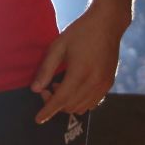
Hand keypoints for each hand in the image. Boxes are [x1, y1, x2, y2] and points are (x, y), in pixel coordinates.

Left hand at [30, 6, 128, 123]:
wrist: (107, 24)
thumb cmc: (80, 32)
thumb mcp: (57, 47)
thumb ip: (46, 69)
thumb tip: (35, 90)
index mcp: (80, 73)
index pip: (61, 100)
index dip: (48, 111)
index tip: (38, 119)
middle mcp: (94, 82)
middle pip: (70, 106)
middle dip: (55, 103)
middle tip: (48, 87)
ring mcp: (104, 85)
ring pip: (82, 107)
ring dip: (68, 103)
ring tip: (60, 84)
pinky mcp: (109, 83)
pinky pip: (93, 103)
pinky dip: (80, 102)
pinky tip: (73, 87)